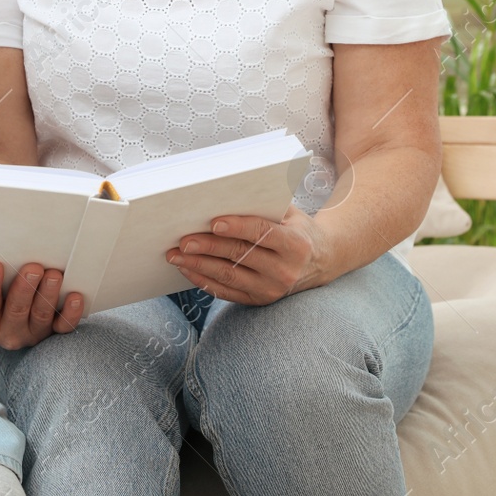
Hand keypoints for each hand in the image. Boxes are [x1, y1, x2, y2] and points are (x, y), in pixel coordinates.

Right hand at [0, 261, 83, 349]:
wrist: (10, 318)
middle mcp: (8, 332)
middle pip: (16, 310)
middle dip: (25, 288)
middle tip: (33, 268)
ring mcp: (32, 334)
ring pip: (41, 315)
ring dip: (48, 294)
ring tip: (54, 275)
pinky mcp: (53, 333)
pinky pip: (63, 326)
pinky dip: (70, 313)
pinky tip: (75, 297)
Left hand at [166, 205, 333, 305]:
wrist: (320, 262)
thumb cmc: (297, 229)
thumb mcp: (291, 214)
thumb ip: (265, 206)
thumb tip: (224, 195)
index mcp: (295, 245)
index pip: (262, 234)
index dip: (237, 227)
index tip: (213, 222)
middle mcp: (285, 270)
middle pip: (240, 255)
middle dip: (208, 247)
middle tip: (183, 240)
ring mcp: (272, 289)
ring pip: (228, 275)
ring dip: (198, 265)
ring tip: (175, 255)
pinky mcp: (259, 300)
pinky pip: (226, 292)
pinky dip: (204, 280)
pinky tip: (188, 269)